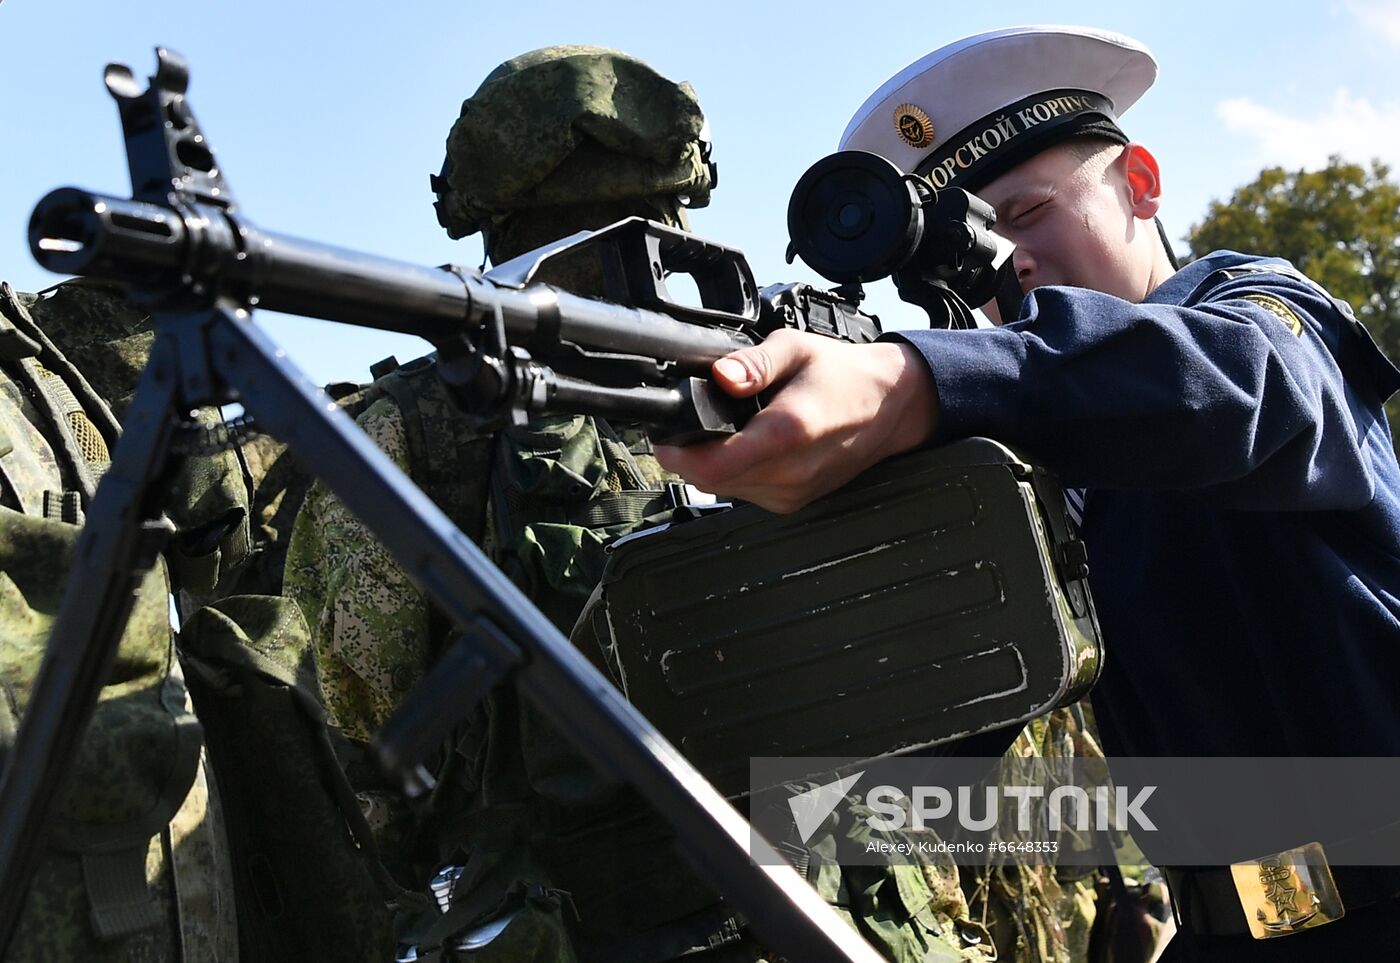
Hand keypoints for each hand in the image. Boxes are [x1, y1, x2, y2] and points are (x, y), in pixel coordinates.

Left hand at [655, 330, 938, 512]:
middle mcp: (791, 473)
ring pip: (725, 491)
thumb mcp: (797, 348)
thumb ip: (753, 362)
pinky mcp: (795, 502)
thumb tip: (719, 376)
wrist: (892, 406)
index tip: (664, 437)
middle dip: (689, 456)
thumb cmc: (845, 375)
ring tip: (716, 433)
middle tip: (683, 427)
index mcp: (787, 433)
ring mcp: (794, 493)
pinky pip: (746, 494)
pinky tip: (744, 447)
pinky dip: (734, 474)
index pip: (712, 466)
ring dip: (711, 467)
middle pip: (711, 480)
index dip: (677, 454)